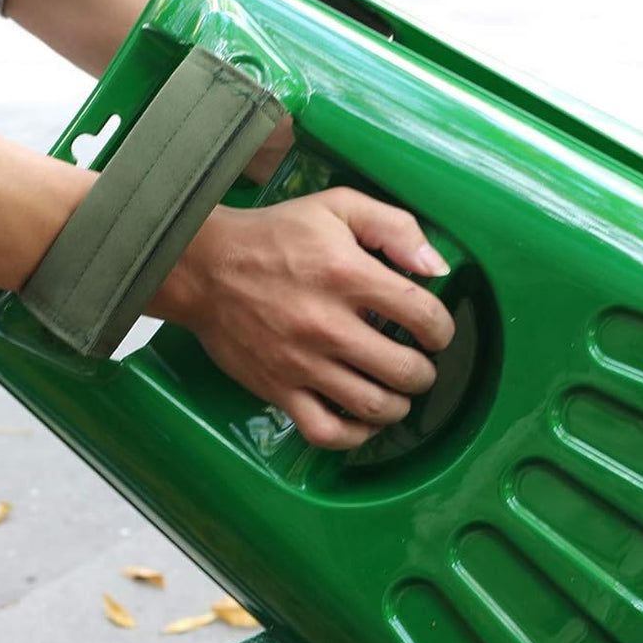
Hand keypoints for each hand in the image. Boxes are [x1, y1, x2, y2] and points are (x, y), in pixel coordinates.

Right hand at [156, 187, 454, 449]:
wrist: (202, 267)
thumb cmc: (274, 236)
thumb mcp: (337, 207)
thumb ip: (395, 228)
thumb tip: (437, 267)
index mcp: (347, 275)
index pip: (423, 316)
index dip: (441, 329)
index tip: (434, 332)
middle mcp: (328, 324)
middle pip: (405, 371)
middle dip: (424, 373)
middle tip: (417, 365)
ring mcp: (302, 363)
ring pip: (373, 407)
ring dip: (398, 406)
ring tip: (396, 392)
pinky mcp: (278, 390)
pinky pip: (326, 432)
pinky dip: (354, 436)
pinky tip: (362, 421)